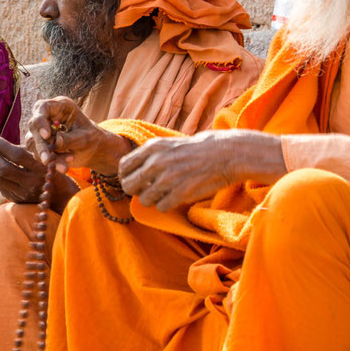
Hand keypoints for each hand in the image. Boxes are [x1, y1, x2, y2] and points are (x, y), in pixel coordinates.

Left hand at [0, 135, 79, 209]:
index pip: (17, 155)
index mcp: (41, 169)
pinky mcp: (16, 199)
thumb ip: (27, 146)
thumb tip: (1, 140)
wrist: (59, 194)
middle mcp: (32, 183)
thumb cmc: (50, 167)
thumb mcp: (45, 154)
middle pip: (4, 169)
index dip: (2, 145)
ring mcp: (23, 194)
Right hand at [26, 97, 131, 174]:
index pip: (42, 107)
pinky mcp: (40, 143)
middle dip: (41, 144)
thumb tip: (55, 142)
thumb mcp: (85, 138)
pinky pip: (37, 153)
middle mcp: (48, 116)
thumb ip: (69, 139)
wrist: (93, 151)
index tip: (46, 136)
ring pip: (32, 142)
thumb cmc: (92, 138)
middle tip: (47, 159)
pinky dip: (50, 162)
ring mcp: (42, 130)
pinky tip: (64, 166)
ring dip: (46, 156)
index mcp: (60, 106)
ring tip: (64, 166)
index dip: (41, 120)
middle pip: (34, 126)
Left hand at [119, 130, 285, 211]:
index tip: (135, 181)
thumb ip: (150, 155)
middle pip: (129, 186)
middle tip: (147, 191)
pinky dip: (166, 206)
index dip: (126, 177)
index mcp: (152, 148)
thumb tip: (132, 171)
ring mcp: (169, 178)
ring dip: (152, 200)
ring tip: (164, 195)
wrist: (226, 153)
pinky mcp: (181, 192)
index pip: (123, 167)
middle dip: (136, 191)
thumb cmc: (196, 149)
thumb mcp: (168, 143)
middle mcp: (157, 162)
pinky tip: (174, 199)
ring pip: (144, 200)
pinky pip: (161, 207)